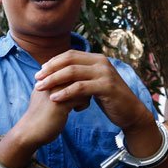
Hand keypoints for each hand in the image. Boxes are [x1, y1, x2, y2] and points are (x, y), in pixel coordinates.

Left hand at [34, 50, 151, 132]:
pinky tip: (54, 98)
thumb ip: (80, 75)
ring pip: (73, 72)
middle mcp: (101, 62)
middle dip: (50, 70)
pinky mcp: (106, 87)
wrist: (130, 112)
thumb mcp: (93, 83)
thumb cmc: (108, 98)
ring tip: (41, 88)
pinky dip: (65, 92)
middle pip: (69, 61)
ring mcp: (105, 73)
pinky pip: (80, 87)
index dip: (53, 62)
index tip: (39, 72)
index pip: (70, 54)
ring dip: (54, 80)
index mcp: (96, 58)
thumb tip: (57, 72)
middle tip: (36, 79)